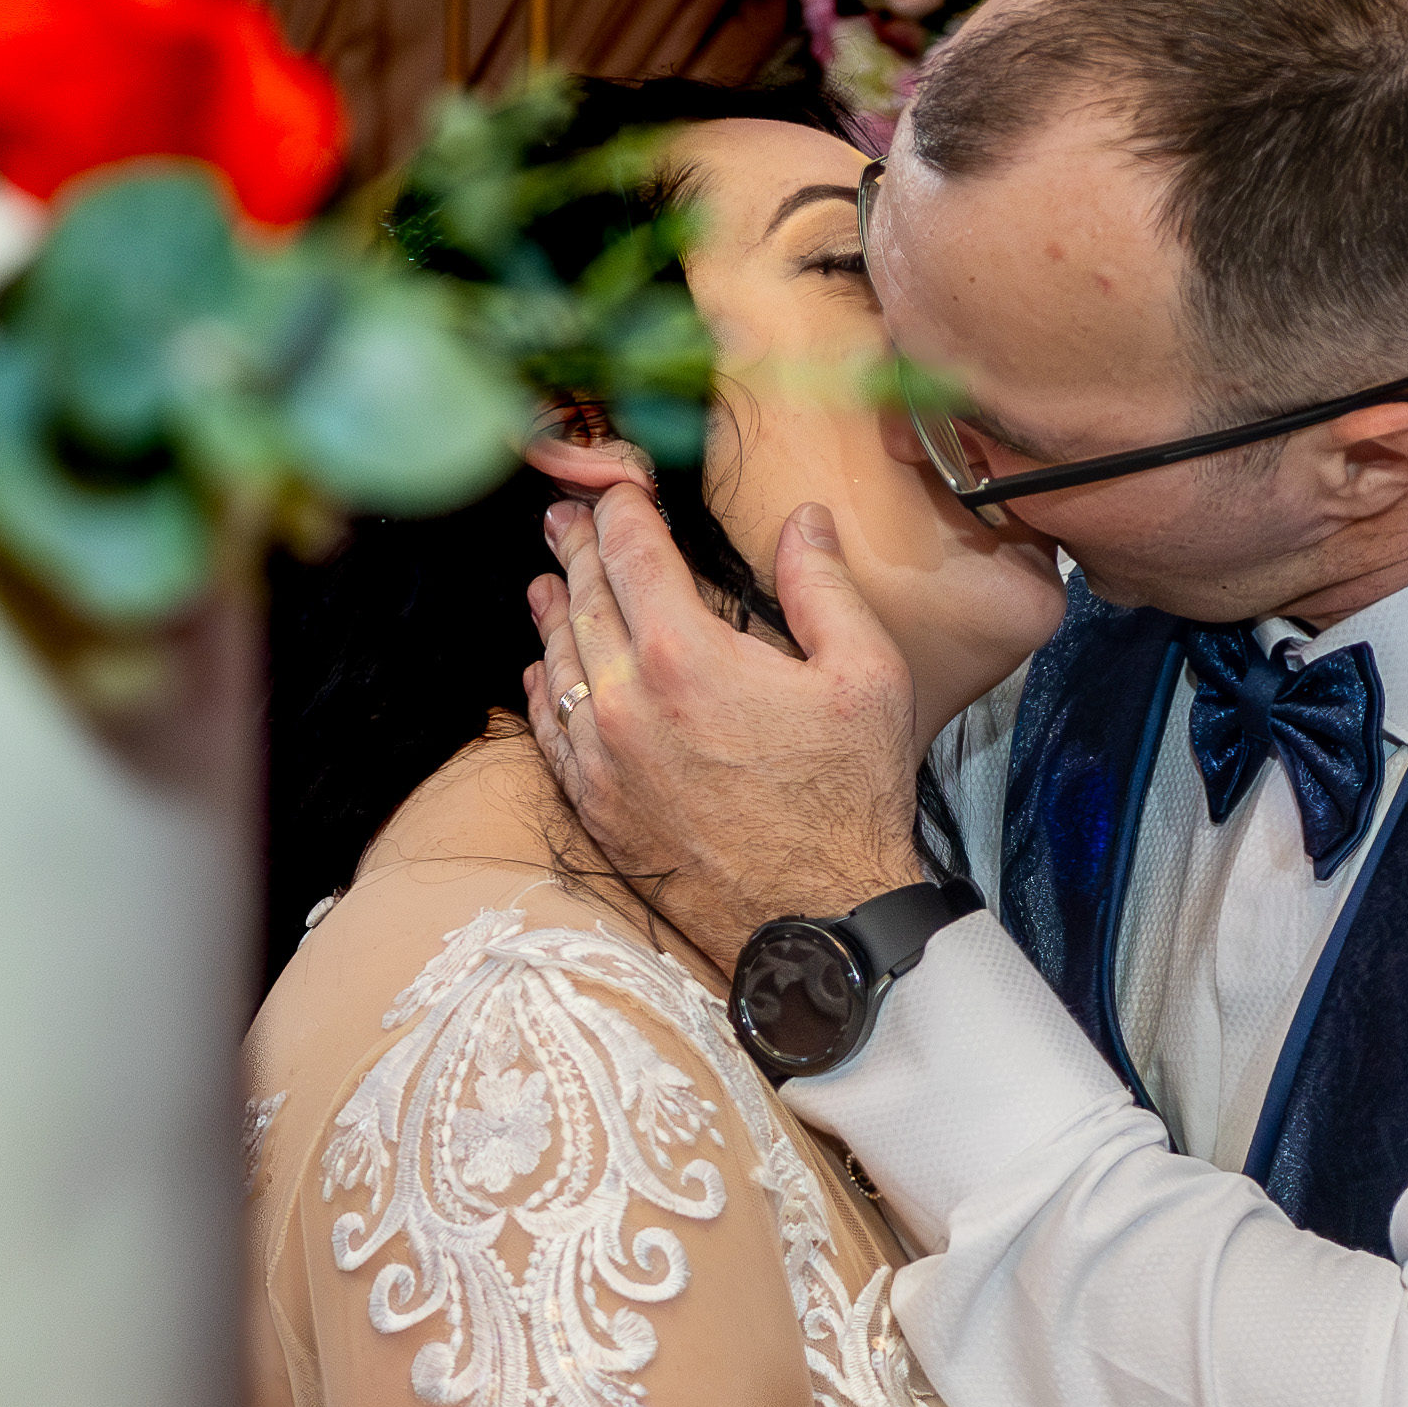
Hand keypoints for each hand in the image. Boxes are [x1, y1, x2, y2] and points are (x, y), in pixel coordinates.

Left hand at [520, 485, 927, 958]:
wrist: (817, 920)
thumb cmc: (849, 800)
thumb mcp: (866, 676)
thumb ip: (823, 587)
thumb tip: (803, 520)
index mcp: (686, 655)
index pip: (635, 554)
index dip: (621, 510)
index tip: (616, 487)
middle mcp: (627, 702)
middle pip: (587, 602)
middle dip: (577, 551)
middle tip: (563, 519)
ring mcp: (602, 758)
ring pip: (560, 665)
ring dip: (553, 614)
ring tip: (546, 581)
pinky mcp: (595, 808)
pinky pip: (552, 733)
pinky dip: (545, 691)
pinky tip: (541, 672)